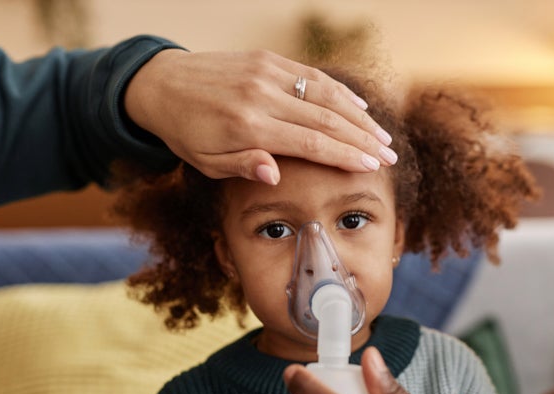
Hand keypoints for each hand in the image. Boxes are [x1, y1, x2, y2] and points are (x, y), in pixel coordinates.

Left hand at [124, 48, 395, 183]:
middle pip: (326, 118)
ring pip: (325, 93)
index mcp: (248, 125)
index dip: (345, 155)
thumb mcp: (206, 162)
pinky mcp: (267, 59)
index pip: (310, 141)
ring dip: (358, 116)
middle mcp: (262, 95)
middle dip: (362, 139)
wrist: (162, 85)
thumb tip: (276, 175)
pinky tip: (359, 106)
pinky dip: (338, 91)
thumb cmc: (186, 133)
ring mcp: (266, 73)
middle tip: (391, 156)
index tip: (372, 167)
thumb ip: (243, 166)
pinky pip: (311, 75)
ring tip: (382, 136)